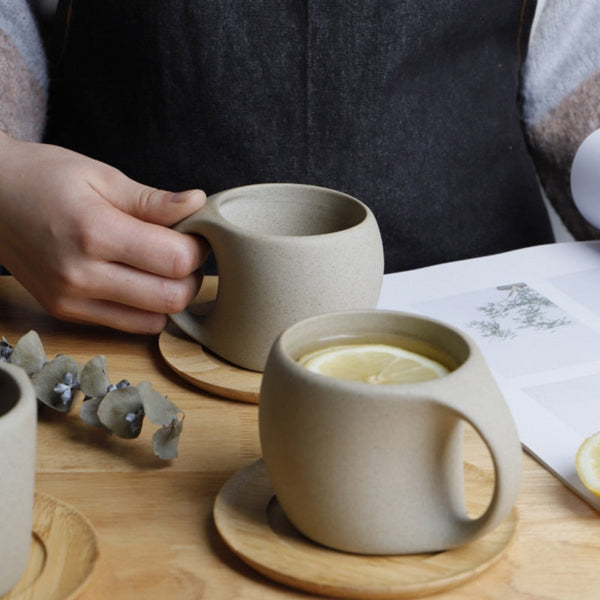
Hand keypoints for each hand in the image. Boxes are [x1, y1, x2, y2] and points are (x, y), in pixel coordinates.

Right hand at [0, 132, 207, 332]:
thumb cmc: (43, 177)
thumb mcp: (100, 176)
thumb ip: (153, 200)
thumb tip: (198, 203)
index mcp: (94, 232)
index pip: (174, 260)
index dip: (197, 248)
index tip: (194, 234)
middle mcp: (81, 275)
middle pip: (171, 298)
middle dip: (191, 276)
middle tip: (184, 252)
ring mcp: (71, 299)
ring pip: (154, 321)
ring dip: (171, 297)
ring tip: (161, 267)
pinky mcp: (66, 312)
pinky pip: (128, 326)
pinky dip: (147, 310)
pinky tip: (141, 282)